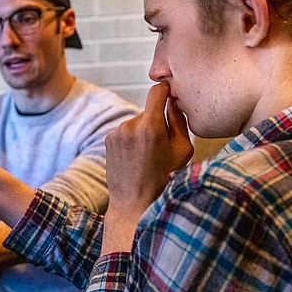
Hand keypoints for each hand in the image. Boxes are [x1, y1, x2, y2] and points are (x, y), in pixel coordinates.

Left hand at [101, 83, 192, 253]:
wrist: (134, 202)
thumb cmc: (164, 179)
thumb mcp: (183, 150)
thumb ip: (179, 121)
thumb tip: (174, 101)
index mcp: (151, 127)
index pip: (156, 91)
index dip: (165, 89)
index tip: (170, 91)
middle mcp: (130, 126)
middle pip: (149, 110)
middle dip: (157, 120)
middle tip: (162, 144)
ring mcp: (116, 132)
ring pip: (137, 121)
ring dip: (143, 130)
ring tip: (147, 155)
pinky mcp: (108, 139)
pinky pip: (126, 130)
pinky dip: (132, 138)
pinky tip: (135, 157)